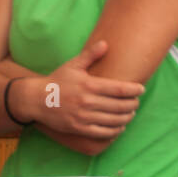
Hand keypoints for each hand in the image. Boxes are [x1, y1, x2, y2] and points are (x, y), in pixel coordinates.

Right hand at [26, 40, 143, 138]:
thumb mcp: (73, 65)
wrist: (36, 100)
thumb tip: (105, 44)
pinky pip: (103, 132)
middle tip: (136, 102)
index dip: (134, 90)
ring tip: (130, 114)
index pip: (119, 89)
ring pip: (114, 120)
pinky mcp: (79, 128)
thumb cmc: (57, 81)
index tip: (141, 89)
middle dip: (133, 105)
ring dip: (127, 118)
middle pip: (120, 106)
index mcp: (89, 85)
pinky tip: (120, 127)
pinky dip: (115, 130)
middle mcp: (88, 102)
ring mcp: (84, 116)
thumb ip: (90, 55)